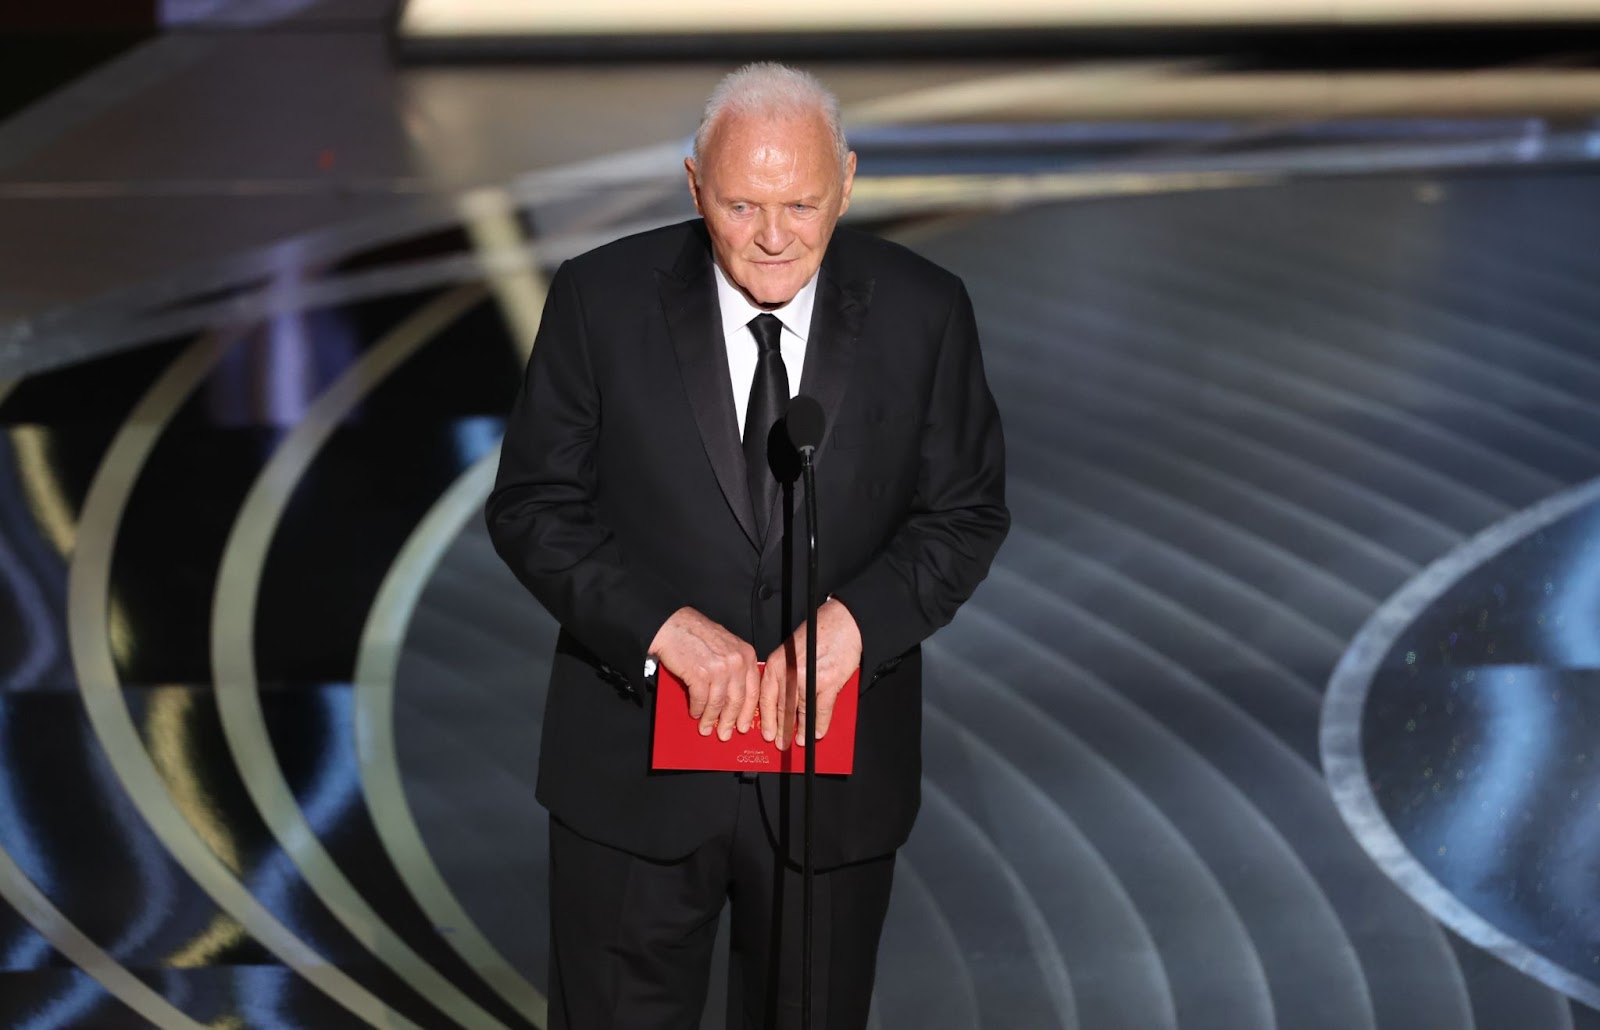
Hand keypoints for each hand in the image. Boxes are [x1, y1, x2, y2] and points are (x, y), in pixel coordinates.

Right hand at [649, 608, 759, 740]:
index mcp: (746, 655)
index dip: (747, 712)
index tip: (744, 725)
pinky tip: (695, 713)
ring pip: (718, 704)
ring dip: (711, 719)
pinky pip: (701, 700)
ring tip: (706, 728)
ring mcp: (719, 668)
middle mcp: (736, 662)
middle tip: (726, 734)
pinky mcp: (699, 674)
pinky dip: (698, 710)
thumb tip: (737, 695)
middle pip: (737, 700)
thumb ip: (736, 666)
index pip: (753, 690)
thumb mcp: (727, 645)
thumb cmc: (698, 634)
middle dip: (730, 721)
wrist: (673, 626)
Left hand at [760, 599, 861, 748]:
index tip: (765, 732)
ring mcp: (808, 680)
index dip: (766, 720)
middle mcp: (789, 673)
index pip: (765, 698)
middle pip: (781, 709)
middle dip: (780, 730)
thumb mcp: (790, 649)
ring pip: (800, 713)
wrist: (843, 622)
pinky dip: (819, 725)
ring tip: (798, 741)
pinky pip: (820, 712)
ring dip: (799, 730)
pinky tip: (817, 733)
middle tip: (780, 742)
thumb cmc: (819, 633)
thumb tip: (780, 698)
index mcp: (776, 663)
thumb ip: (783, 672)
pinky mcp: (828, 684)